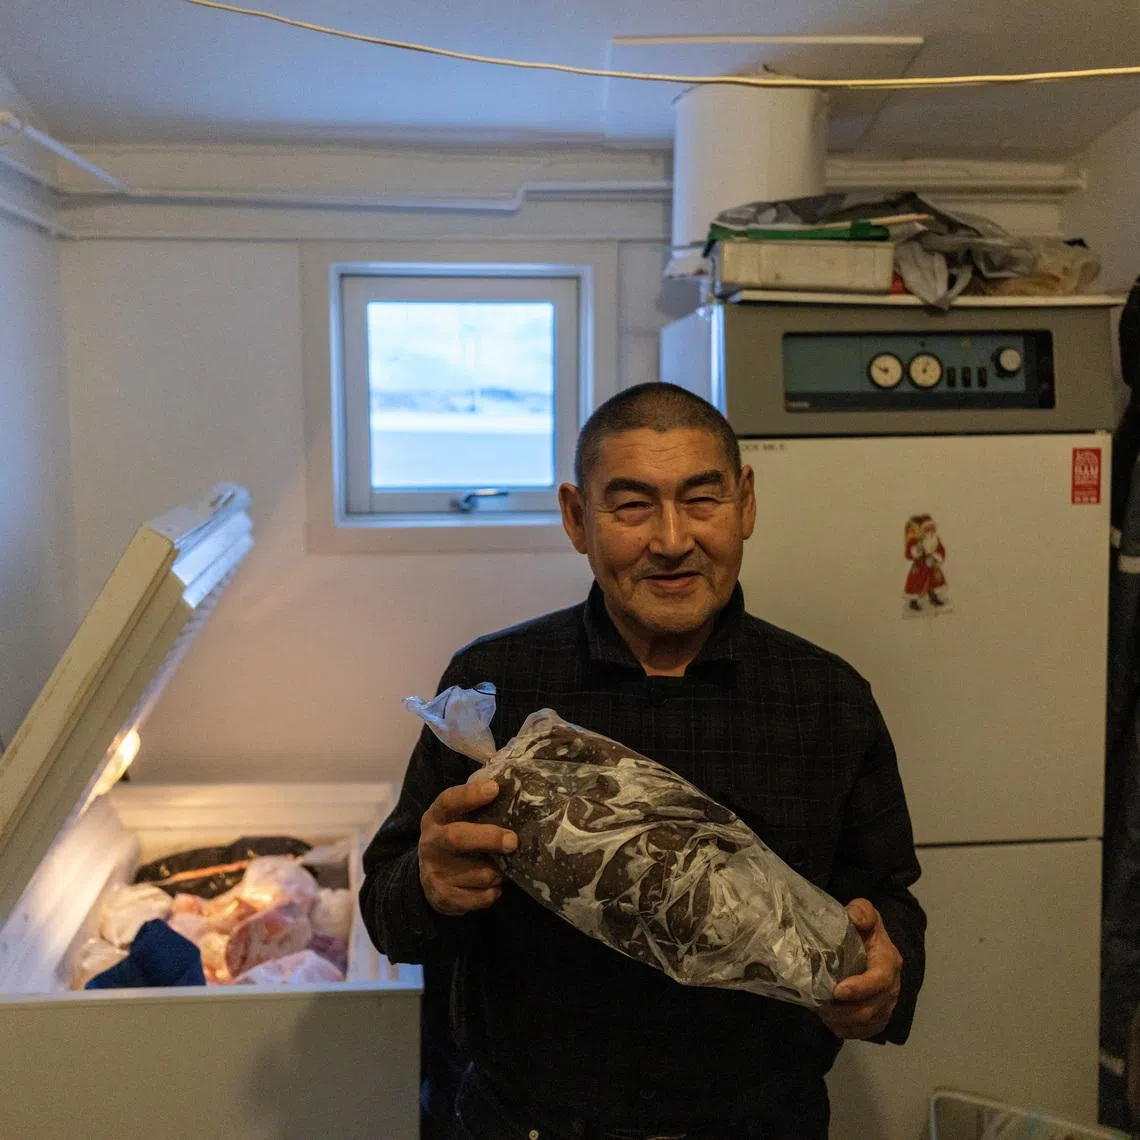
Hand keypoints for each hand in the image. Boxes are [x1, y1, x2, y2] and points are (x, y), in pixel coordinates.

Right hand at [419, 780, 517, 915]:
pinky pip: (481, 897)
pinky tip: (492, 885)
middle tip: (513, 841)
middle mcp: (431, 843)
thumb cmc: (456, 838)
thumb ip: (478, 805)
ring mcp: (434, 872)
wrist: (430, 878)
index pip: (448, 801)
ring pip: (479, 873)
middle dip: (489, 838)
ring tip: (503, 867)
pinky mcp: (443, 897)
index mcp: (435, 818)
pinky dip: (494, 892)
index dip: (470, 794)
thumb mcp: (458, 818)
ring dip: (499, 872)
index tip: (495, 789)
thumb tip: (516, 786)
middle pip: (457, 838)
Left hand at [818, 899, 902, 1039]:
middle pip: (872, 1008)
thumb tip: (854, 919)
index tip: (837, 991)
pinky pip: (867, 1031)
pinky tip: (831, 1023)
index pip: (879, 979)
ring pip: (869, 1023)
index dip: (860, 988)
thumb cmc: (865, 928)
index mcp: (889, 961)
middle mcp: (892, 986)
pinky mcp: (880, 1016)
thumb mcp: (864, 911)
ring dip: (844, 1022)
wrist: (873, 941)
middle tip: (821, 1006)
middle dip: (846, 1011)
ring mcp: (887, 1004)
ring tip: (822, 1013)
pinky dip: (849, 1031)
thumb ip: (861, 912)